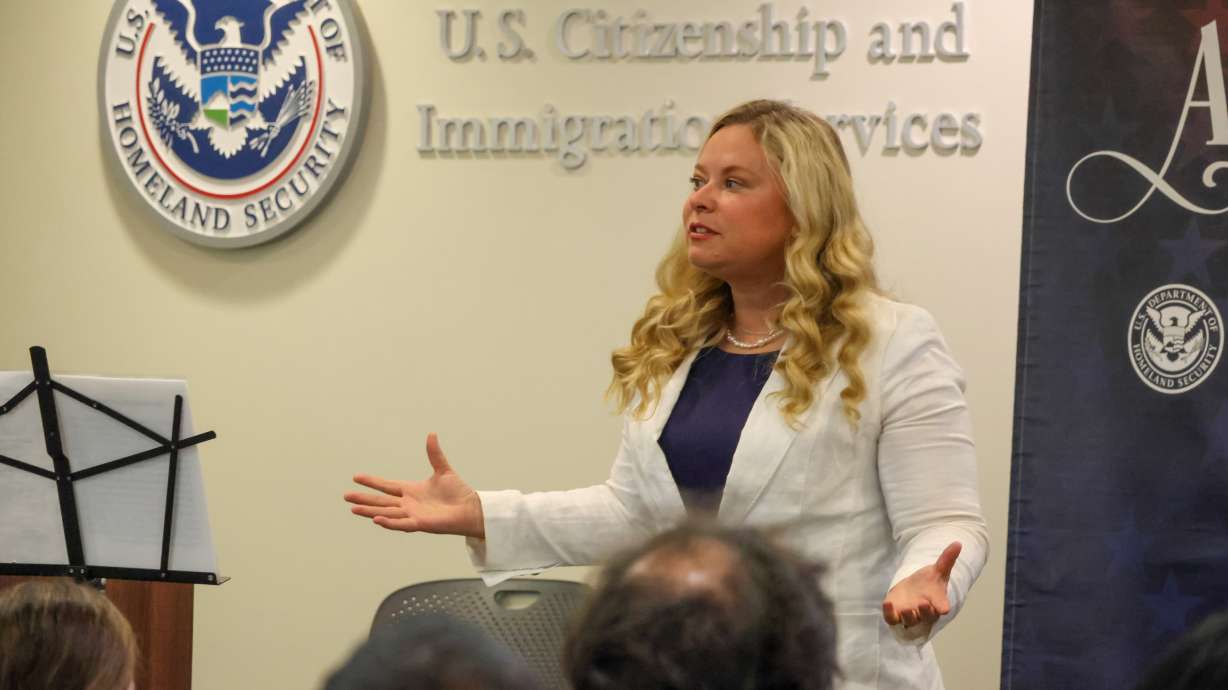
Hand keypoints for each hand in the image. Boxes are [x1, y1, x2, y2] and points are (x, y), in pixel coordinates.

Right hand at [344, 433, 484, 538]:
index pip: (387, 485)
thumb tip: (431, 434)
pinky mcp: (420, 523)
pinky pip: (401, 524)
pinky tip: (376, 519)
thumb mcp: (443, 470)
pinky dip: (389, 522)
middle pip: (381, 500)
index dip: (372, 482)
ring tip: (354, 509)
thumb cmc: (458, 492)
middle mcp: (408, 503)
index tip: (356, 477)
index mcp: (411, 490)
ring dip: (370, 511)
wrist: (470, 508)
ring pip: (386, 512)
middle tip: (346, 496)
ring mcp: (412, 514)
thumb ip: (434, 454)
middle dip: (363, 499)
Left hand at [881, 541, 960, 628]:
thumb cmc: (929, 584)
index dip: (942, 608)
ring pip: (910, 620)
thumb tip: (958, 543)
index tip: (943, 608)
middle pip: (926, 616)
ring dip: (909, 616)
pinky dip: (890, 614)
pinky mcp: (895, 615)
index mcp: (937, 603)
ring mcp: (909, 615)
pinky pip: (892, 619)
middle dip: (925, 612)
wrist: (912, 591)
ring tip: (907, 609)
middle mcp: (924, 612)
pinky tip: (887, 603)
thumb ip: (947, 559)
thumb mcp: (938, 570)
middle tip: (923, 604)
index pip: (942, 608)